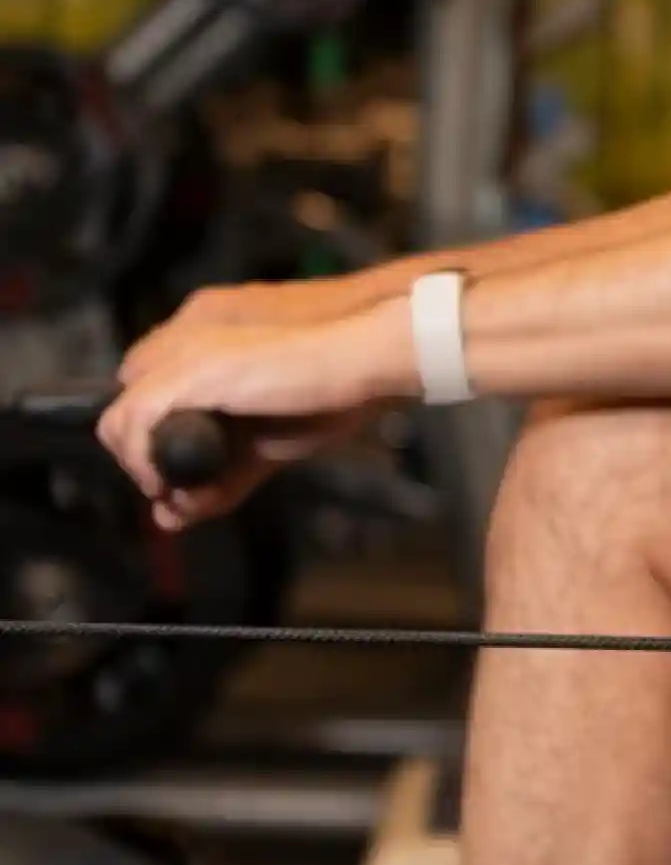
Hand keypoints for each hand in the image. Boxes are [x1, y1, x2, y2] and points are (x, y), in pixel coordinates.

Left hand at [98, 286, 415, 528]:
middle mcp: (181, 345)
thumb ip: (220, 481)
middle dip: (139, 460)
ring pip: (116, 420)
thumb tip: (169, 519)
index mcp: (199, 352)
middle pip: (120, 412)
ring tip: (175, 491)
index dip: (150, 446)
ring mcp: (181, 358)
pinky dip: (142, 462)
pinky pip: (133, 421)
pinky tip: (171, 483)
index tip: (178, 478)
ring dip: (137, 466)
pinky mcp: (190, 373)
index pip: (140, 400)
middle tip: (176, 490)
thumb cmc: (326, 395)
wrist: (360, 363)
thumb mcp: (262, 450)